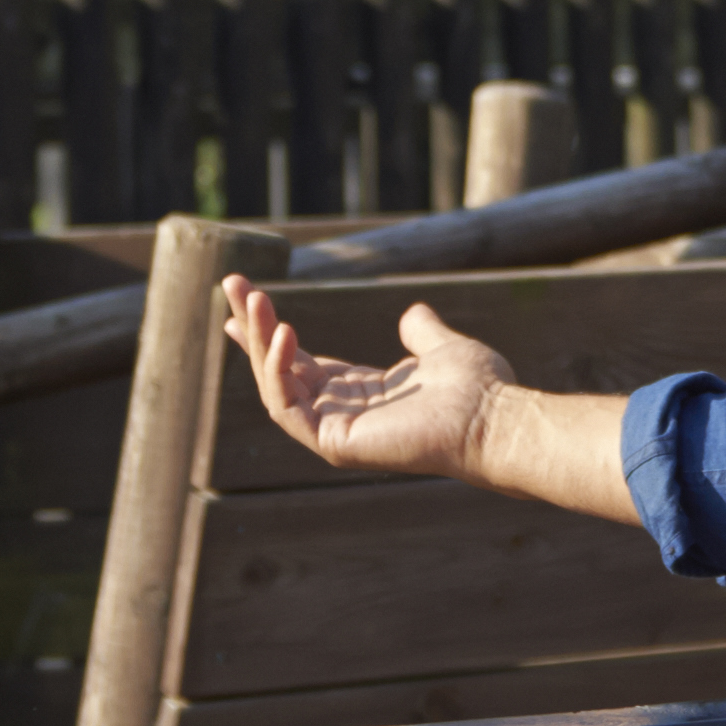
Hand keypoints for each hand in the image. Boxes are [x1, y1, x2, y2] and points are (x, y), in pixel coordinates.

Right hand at [227, 279, 518, 483]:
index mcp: (362, 393)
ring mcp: (336, 430)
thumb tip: (412, 313)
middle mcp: (343, 412)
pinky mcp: (335, 442)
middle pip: (279, 369)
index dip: (271, 333)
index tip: (245, 300)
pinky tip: (283, 331)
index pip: (301, 363)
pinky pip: (288, 407)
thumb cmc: (479, 390)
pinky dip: (277, 370)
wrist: (494, 418)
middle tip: (231, 282)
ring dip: (258, 341)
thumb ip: (422, 332)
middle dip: (252, 327)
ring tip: (253, 297)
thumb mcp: (441, 348)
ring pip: (275, 385)